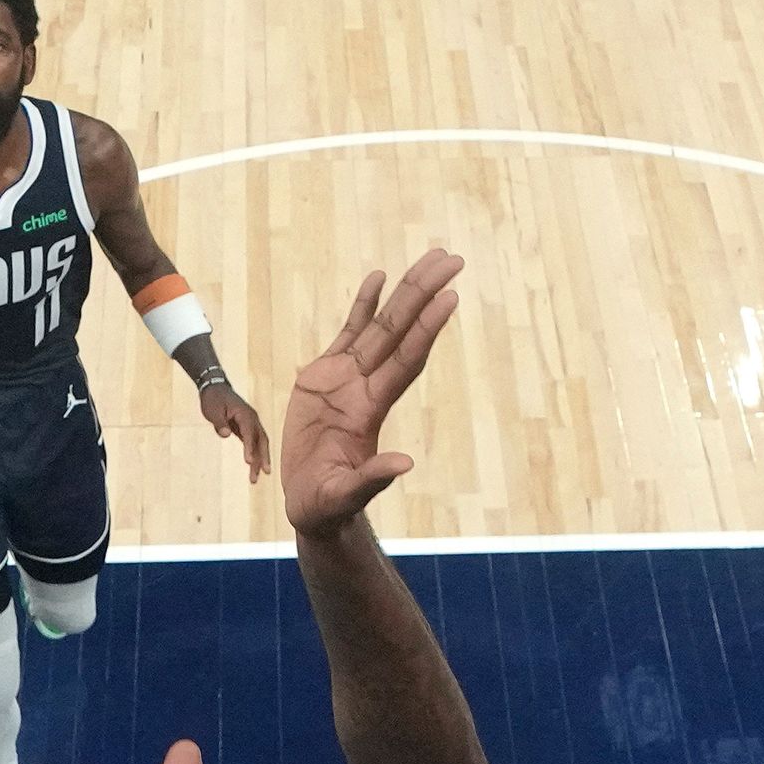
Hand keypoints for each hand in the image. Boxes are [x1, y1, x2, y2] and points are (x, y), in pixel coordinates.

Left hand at [200, 379, 270, 479]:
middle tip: (264, 473)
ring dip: (260, 460)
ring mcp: (251, 424)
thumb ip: (219, 423)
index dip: (250, 448)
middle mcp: (252, 419)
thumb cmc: (213, 399)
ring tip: (255, 478)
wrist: (215, 388)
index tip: (248, 462)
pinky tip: (253, 467)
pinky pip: (254, 443)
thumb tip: (225, 434)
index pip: (249, 433)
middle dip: (263, 457)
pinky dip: (255, 455)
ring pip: (260, 443)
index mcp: (245, 414)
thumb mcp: (212, 411)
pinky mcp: (247, 428)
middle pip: (261, 440)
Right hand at [279, 249, 460, 538]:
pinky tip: (378, 278)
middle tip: (453, 258)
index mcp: (370, 410)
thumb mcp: (345, 495)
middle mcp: (366, 387)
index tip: (450, 297)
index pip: (406, 359)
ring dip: (405, 291)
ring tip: (431, 258)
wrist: (311, 504)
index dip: (426, 328)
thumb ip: (373, 478)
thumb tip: (404, 465)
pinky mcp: (324, 377)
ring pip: (381, 325)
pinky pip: (348, 333)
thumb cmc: (327, 505)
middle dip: (425, 293)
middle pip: (401, 330)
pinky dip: (363, 305)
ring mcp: (347, 379)